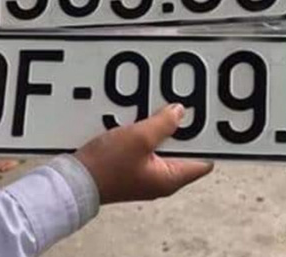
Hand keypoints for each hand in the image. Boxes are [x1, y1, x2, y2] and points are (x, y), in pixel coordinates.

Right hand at [74, 104, 213, 204]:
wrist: (74, 179)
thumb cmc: (106, 167)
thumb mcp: (139, 138)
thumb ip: (163, 124)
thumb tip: (180, 112)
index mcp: (170, 179)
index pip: (203, 161)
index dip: (210, 140)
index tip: (211, 120)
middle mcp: (160, 179)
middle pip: (183, 150)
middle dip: (182, 128)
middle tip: (182, 106)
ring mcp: (144, 172)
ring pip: (162, 145)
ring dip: (161, 127)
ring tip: (160, 108)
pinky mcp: (129, 165)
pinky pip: (145, 145)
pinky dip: (145, 131)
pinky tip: (140, 116)